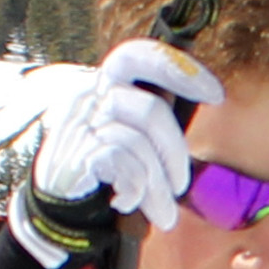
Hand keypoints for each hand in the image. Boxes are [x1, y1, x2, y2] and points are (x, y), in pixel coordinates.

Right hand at [12, 37, 221, 266]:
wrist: (51, 199)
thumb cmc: (97, 164)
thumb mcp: (122, 131)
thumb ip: (150, 120)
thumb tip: (198, 119)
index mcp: (104, 83)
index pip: (137, 56)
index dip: (177, 69)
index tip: (216, 94)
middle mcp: (89, 95)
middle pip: (150, 110)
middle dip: (175, 151)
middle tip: (181, 185)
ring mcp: (81, 123)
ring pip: (140, 145)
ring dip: (158, 186)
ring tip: (163, 211)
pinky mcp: (77, 152)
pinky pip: (124, 165)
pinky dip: (135, 190)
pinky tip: (126, 202)